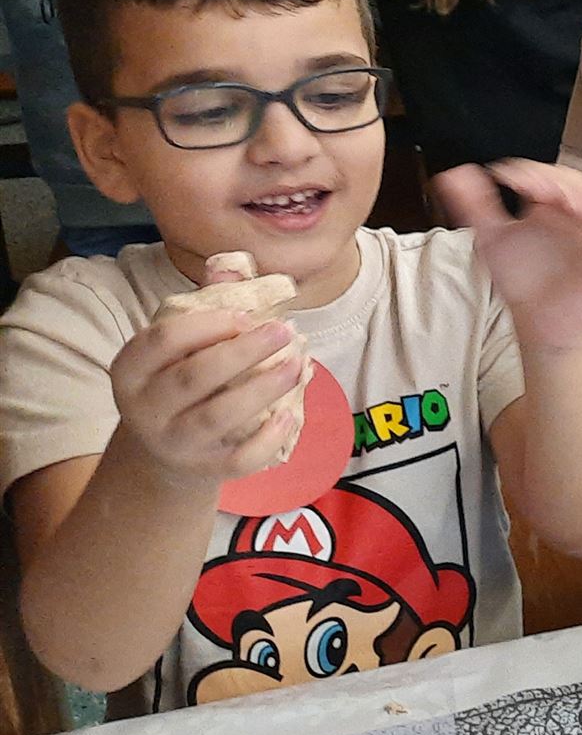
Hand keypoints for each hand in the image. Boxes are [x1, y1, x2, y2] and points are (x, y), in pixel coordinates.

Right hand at [109, 309, 305, 488]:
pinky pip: (238, 459)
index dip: (208, 324)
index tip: (246, 315)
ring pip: (217, 417)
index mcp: (132, 369)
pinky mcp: (205, 469)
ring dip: (262, 389)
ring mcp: (173, 443)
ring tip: (297, 365)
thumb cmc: (180, 378)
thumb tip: (231, 264)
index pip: (163, 340)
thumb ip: (205, 305)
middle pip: (194, 377)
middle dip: (243, 352)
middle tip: (284, 330)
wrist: (164, 450)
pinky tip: (289, 415)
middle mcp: (145, 409)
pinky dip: (267, 439)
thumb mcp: (181, 344)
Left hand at [436, 160, 581, 350]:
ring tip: (573, 205)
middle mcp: (580, 217)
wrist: (536, 320)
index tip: (505, 177)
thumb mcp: (492, 239)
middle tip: (539, 189)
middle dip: (562, 184)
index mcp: (552, 204)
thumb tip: (453, 173)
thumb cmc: (521, 275)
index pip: (548, 176)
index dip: (530, 173)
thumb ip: (475, 207)